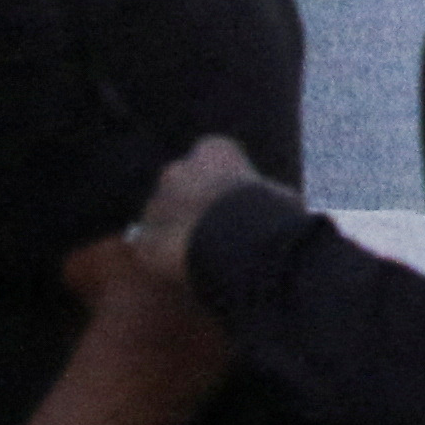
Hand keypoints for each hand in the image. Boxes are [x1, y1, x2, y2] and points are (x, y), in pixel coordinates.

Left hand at [129, 136, 270, 287]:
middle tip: (212, 231)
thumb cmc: (268, 215)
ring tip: (196, 257)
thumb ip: (263, 195)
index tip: (234, 203)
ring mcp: (156, 204)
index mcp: (213, 151)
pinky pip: (149, 249)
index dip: (224, 182)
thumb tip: (274, 207)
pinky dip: (161, 260)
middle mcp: (178, 169)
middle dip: (191, 204)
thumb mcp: (279, 196)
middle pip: (181, 184)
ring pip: (161, 217)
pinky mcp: (145, 239)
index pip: (213, 157)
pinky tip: (180, 274)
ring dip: (174, 232)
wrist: (238, 245)